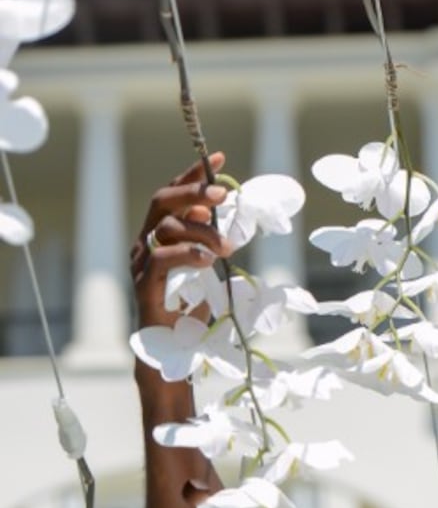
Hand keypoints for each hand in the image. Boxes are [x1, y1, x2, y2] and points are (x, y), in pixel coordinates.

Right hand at [129, 151, 232, 330]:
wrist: (170, 348)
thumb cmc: (187, 309)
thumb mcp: (201, 268)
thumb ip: (203, 240)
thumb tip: (210, 211)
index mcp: (158, 235)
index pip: (172, 195)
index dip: (192, 175)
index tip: (217, 159)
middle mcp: (145, 243)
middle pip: (162, 202)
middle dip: (193, 192)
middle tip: (222, 195)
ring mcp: (141, 263)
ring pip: (166, 229)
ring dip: (201, 232)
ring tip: (226, 246)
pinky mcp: (144, 285)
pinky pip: (162, 260)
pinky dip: (187, 255)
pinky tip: (207, 260)